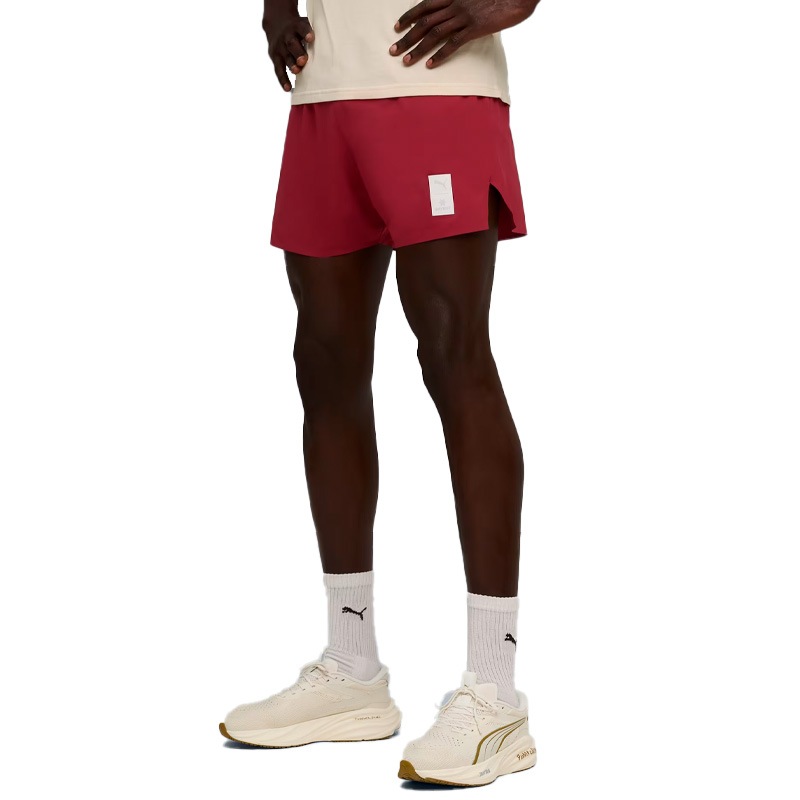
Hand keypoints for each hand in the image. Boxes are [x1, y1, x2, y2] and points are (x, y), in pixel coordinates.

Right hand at [263, 2, 314, 91]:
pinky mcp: (275, 57)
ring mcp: (280, 47)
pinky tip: (288, 88)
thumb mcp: (304, 26)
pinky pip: (278, 70)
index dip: (305, 32)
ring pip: (286, 56)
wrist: (276, 24)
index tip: (310, 38)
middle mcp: (287, 36)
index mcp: (297, 27)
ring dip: (291, 64)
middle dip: (297, 52)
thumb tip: (333, 51)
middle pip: (292, 44)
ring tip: (296, 71)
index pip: (301, 28)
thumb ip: (316, 35)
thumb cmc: (299, 30)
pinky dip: (283, 79)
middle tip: (303, 60)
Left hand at [389, 0, 539, 67]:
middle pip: (424, 23)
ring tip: (406, 61)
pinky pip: (453, 44)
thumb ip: (460, 2)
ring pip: (434, 35)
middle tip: (393, 50)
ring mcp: (464, 16)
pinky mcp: (475, 29)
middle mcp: (455, 4)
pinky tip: (430, 65)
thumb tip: (450, 13)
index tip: (397, 28)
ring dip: (417, 49)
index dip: (409, 17)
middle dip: (406, 37)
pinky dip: (440, 55)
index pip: (424, 6)